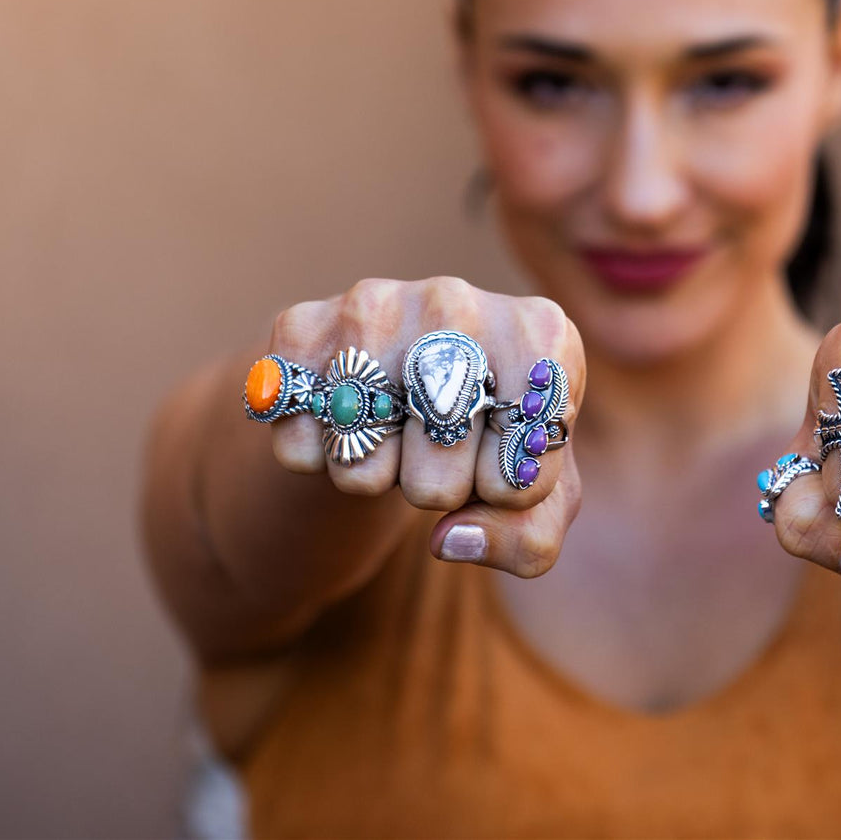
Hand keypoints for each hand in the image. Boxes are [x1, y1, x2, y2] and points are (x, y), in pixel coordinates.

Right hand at [266, 276, 586, 576]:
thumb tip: (452, 539)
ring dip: (375, 477)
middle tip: (442, 450)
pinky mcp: (300, 325)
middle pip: (437, 476)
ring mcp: (373, 305)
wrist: (402, 384)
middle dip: (438, 490)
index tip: (499, 460)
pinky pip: (298, 448)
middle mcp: (458, 301)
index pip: (520, 473)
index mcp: (542, 333)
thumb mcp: (533, 496)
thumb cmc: (489, 441)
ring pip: (362, 463)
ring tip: (395, 435)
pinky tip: (346, 423)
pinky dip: (316, 462)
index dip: (504, 493)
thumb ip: (527, 538)